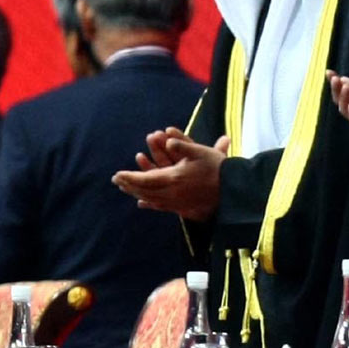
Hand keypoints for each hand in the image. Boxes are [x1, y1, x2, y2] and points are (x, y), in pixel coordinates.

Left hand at [113, 133, 228, 220]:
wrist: (232, 190)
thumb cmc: (217, 168)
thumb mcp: (201, 152)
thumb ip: (183, 145)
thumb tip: (168, 140)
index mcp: (174, 178)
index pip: (145, 178)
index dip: (130, 177)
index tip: (117, 174)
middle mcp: (172, 192)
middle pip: (145, 190)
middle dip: (130, 185)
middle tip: (117, 181)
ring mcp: (177, 202)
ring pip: (151, 199)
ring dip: (136, 193)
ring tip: (126, 188)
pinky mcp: (183, 207)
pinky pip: (160, 207)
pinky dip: (149, 204)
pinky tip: (142, 203)